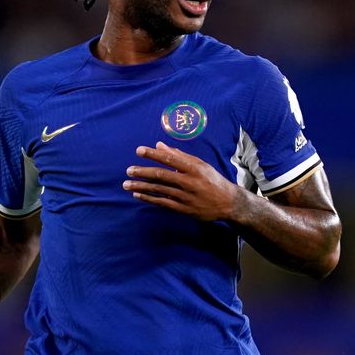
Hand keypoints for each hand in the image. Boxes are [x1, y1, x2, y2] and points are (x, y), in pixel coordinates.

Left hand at [124, 141, 246, 221]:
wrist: (227, 202)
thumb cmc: (211, 180)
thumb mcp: (199, 164)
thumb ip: (179, 155)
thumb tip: (159, 145)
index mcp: (194, 168)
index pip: (170, 158)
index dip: (153, 154)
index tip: (139, 150)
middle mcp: (189, 181)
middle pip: (161, 175)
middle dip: (142, 172)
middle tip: (128, 170)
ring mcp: (186, 196)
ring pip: (159, 190)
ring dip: (141, 187)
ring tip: (127, 184)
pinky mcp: (183, 209)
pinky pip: (163, 203)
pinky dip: (149, 199)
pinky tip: (138, 195)